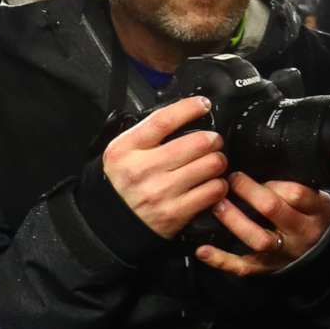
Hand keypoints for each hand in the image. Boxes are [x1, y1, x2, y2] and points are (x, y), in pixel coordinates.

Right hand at [100, 96, 229, 239]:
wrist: (111, 223)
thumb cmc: (121, 182)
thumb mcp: (121, 152)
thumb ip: (146, 133)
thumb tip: (182, 113)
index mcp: (126, 149)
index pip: (163, 120)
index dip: (189, 108)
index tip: (203, 105)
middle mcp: (142, 169)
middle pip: (197, 142)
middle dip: (213, 139)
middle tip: (213, 142)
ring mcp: (160, 192)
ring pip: (211, 165)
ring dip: (218, 161)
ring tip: (212, 163)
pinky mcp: (175, 213)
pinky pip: (213, 191)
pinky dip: (218, 185)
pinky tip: (210, 184)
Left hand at [195, 173, 329, 276]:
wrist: (325, 252)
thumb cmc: (314, 216)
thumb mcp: (318, 199)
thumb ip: (296, 185)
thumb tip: (259, 163)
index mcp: (317, 212)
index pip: (296, 193)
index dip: (272, 181)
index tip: (260, 172)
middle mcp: (301, 233)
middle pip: (274, 210)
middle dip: (249, 192)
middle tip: (230, 180)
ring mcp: (284, 252)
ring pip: (258, 239)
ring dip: (234, 221)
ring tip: (217, 206)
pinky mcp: (268, 268)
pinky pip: (244, 266)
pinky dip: (221, 260)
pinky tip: (202, 250)